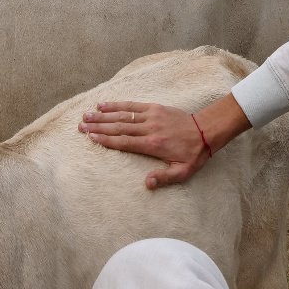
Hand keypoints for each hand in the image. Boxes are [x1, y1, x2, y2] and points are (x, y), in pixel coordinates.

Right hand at [79, 100, 211, 188]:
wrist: (207, 130)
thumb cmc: (193, 154)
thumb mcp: (183, 172)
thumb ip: (163, 178)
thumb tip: (146, 183)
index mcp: (153, 145)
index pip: (124, 142)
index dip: (106, 139)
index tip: (91, 137)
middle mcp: (150, 129)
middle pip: (119, 127)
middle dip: (98, 126)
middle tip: (81, 126)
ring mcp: (152, 116)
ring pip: (123, 115)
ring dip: (103, 115)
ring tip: (86, 115)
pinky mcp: (155, 108)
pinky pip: (133, 105)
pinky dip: (117, 104)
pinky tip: (103, 105)